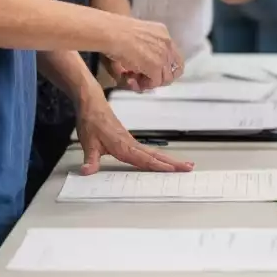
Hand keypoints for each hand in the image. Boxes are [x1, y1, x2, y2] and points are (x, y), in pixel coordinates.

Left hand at [76, 88, 193, 173]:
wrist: (93, 105)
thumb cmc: (91, 123)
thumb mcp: (88, 142)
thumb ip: (90, 159)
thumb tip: (87, 172)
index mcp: (123, 146)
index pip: (144, 159)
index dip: (159, 166)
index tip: (173, 170)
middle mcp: (131, 144)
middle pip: (155, 155)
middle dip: (172, 163)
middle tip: (189, 167)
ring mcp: (131, 142)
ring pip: (154, 153)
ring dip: (169, 160)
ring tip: (184, 165)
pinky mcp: (129, 141)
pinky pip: (147, 151)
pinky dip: (158, 157)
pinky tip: (162, 161)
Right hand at [104, 16, 182, 89]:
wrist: (112, 33)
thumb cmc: (116, 32)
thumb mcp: (137, 36)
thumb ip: (145, 48)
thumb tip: (141, 67)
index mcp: (162, 32)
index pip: (174, 55)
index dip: (165, 67)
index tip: (153, 72)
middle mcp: (167, 43)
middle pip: (174, 68)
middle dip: (160, 77)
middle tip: (143, 78)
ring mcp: (163, 55)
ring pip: (166, 78)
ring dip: (151, 82)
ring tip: (135, 79)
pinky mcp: (155, 67)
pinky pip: (155, 83)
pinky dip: (144, 84)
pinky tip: (131, 80)